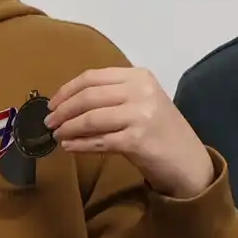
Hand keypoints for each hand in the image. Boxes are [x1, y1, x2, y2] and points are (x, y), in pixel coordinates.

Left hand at [46, 66, 212, 198]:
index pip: (93, 77)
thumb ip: (113, 95)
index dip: (67, 90)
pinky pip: (99, 141)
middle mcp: (141, 91)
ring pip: (90, 118)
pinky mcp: (137, 140)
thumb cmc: (160, 131)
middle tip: (49, 122)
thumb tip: (68, 101)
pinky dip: (79, 144)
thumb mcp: (142, 102)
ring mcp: (140, 115)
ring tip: (57, 136)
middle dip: (63, 110)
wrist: (188, 160)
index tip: (52, 103)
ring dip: (68, 128)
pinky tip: (69, 147)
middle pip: (88, 96)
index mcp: (140, 76)